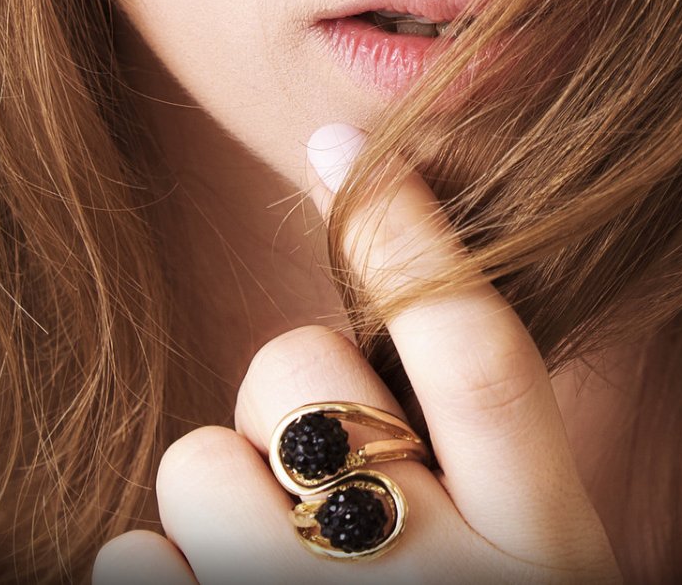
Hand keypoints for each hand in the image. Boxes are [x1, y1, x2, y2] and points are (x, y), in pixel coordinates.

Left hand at [92, 123, 621, 583]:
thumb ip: (484, 484)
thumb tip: (365, 366)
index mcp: (553, 559)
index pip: (483, 349)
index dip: (412, 232)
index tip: (345, 140)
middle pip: (306, 383)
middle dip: (286, 397)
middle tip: (321, 480)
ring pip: (194, 466)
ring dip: (213, 502)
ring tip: (266, 573)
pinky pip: (127, 563)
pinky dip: (151, 576)